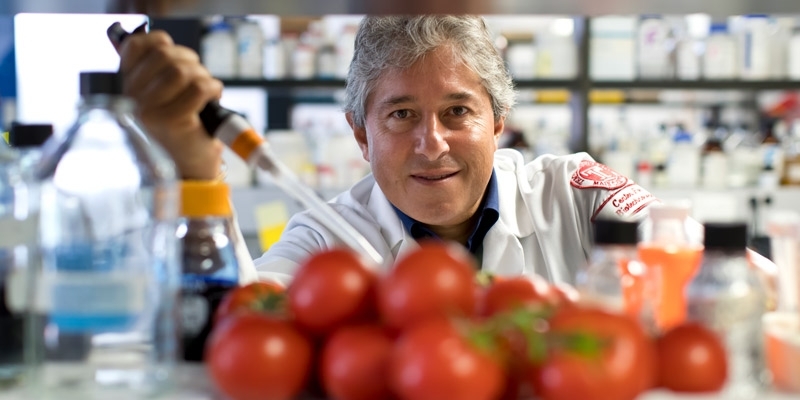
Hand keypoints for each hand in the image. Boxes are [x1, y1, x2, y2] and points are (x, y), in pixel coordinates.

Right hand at [114, 29, 223, 179]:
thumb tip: (158, 37)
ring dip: (204, 76)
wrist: (191, 167)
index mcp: (126, 87)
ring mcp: (150, 111)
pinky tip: (212, 99)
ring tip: (206, 92)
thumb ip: (156, 68)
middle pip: (166, 55)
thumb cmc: (182, 128)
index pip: (137, 45)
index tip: (178, 58)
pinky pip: (200, 88)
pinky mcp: (172, 121)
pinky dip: (213, 88)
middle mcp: (132, 98)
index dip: (163, 43)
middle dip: (191, 61)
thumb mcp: (163, 95)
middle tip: (199, 79)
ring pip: (183, 70)